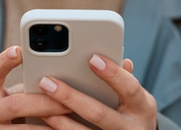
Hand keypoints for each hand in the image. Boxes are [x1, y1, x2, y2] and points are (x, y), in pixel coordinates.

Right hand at [0, 46, 72, 128]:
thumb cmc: (4, 109)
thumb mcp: (6, 95)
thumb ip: (24, 87)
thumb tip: (57, 78)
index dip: (5, 61)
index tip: (19, 51)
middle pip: (15, 104)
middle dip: (45, 103)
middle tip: (67, 104)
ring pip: (24, 129)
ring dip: (49, 127)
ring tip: (68, 119)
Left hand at [37, 55, 157, 129]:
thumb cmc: (133, 111)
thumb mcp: (136, 97)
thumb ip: (125, 79)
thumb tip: (122, 59)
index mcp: (142, 107)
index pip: (129, 88)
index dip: (112, 74)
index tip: (92, 58)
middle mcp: (129, 128)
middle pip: (98, 113)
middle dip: (70, 97)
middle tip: (47, 82)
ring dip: (58, 119)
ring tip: (38, 103)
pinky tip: (44, 120)